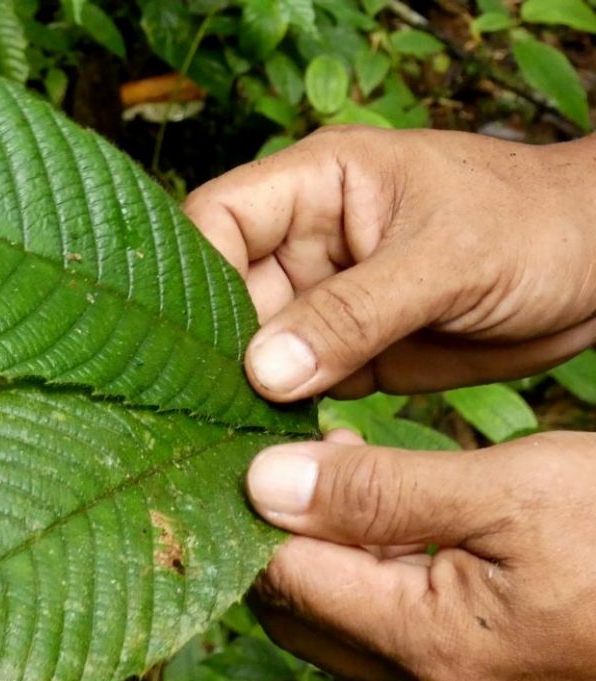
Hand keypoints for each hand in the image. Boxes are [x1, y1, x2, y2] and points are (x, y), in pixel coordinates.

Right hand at [184, 126, 595, 400]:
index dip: (194, 274)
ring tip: (231, 438)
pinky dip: (283, 417)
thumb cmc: (535, 226)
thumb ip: (354, 313)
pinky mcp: (347, 355)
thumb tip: (262, 370)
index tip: (188, 342)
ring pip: (253, 349)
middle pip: (224, 294)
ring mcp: (323, 302)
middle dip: (214, 349)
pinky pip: (296, 388)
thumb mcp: (446, 259)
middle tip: (202, 410)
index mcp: (315, 186)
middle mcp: (305, 243)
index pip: (219, 219)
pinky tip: (279, 449)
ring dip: (243, 392)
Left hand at [245, 431, 595, 680]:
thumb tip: (265, 483)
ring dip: (325, 546)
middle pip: (302, 611)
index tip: (249, 446)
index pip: (286, 582)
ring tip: (338, 464)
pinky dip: (370, 567)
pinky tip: (386, 507)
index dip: (255, 513)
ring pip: (341, 618)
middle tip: (292, 452)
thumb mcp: (507, 489)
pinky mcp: (481, 676)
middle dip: (281, 533)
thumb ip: (377, 492)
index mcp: (428, 646)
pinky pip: (390, 626)